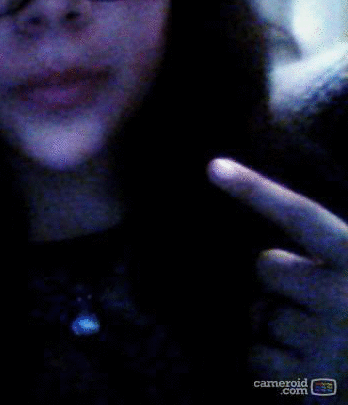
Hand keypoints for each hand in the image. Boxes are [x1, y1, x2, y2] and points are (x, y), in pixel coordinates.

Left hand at [208, 159, 347, 392]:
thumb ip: (334, 243)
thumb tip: (295, 214)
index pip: (300, 216)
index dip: (255, 190)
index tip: (213, 167)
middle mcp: (342, 297)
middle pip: (267, 266)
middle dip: (281, 276)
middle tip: (315, 294)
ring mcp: (324, 342)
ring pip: (260, 313)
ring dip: (277, 321)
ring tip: (317, 335)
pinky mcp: (308, 382)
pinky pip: (257, 356)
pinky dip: (273, 360)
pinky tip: (305, 363)